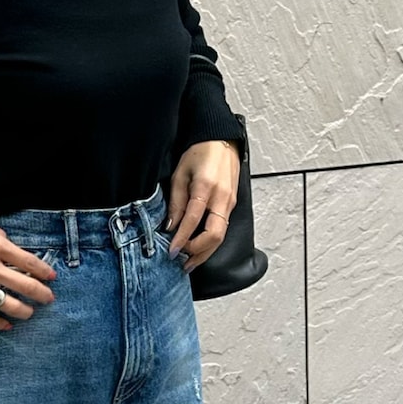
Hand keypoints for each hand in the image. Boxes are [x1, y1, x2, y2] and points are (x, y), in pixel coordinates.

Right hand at [0, 211, 56, 331]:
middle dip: (42, 294)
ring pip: (9, 305)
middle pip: (26, 286)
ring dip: (24, 311)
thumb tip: (7, 241)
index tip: (51, 277)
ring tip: (29, 313)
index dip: (44, 271)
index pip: (29, 262)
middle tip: (48, 298)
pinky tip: (5, 325)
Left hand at [164, 140, 240, 271]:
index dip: (182, 238)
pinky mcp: (232, 205)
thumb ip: (176, 202)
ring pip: (221, 236)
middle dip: (197, 252)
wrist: (221, 141)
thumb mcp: (180, 174)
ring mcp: (230, 202)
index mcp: (206, 187)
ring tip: (189, 262)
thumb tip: (170, 226)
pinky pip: (222, 229)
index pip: (193, 220)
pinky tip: (199, 249)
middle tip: (181, 261)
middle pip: (214, 235)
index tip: (171, 251)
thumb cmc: (200, 153)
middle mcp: (222, 197)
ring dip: (205, 252)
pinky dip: (210, 242)